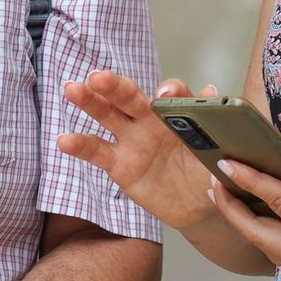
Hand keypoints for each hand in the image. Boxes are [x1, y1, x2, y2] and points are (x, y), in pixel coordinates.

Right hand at [57, 71, 218, 230]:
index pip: (171, 93)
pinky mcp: (120, 165)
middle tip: (97, 77)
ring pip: (108, 115)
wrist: (201, 203)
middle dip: (114, 85)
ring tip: (73, 89)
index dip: (169, 90)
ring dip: (90, 101)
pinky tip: (64, 140)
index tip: (165, 95)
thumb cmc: (209, 167)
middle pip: (129, 96)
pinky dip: (80, 146)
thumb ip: (212, 121)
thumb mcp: (216, 147)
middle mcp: (150, 120)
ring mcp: (132, 141)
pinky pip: (98, 152)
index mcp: (176, 112)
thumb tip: (211, 90)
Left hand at [207, 151, 280, 280]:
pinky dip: (263, 230)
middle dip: (231, 207)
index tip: (226, 163)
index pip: (278, 202)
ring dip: (244, 220)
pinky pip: (279, 249)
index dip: (250, 179)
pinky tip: (260, 213)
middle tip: (212, 181)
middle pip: (257, 232)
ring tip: (227, 195)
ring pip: (265, 244)